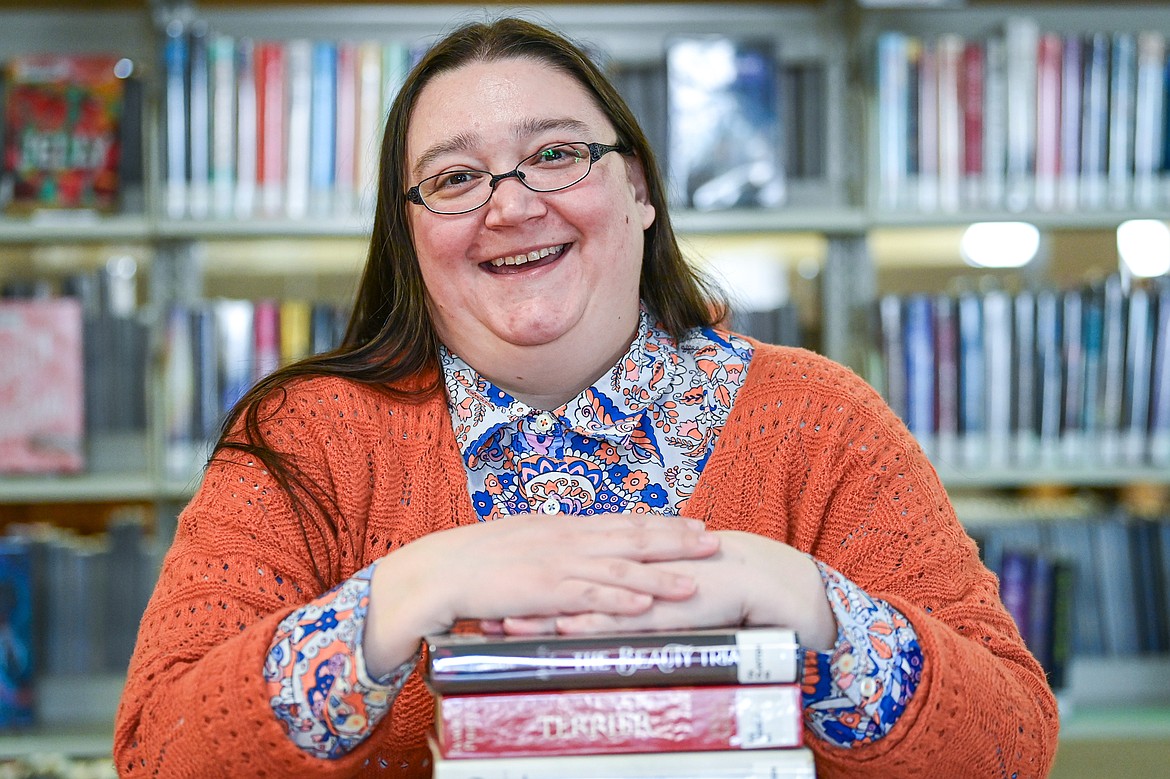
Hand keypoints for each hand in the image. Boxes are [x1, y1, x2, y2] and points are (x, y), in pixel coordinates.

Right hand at [361, 512, 719, 676]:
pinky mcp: (543, 590)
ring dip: (659, 574)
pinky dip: (620, 600)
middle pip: (632, 537)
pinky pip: (588, 596)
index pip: (623, 521)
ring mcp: (556, 564)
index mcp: (563, 526)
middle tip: (713, 540)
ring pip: (619, 568)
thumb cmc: (477, 562)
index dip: (663, 522)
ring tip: (694, 578)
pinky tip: (647, 603)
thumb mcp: (524, 543)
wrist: (439, 571)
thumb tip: (583, 551)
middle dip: (676, 540)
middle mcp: (566, 539)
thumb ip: (555, 547)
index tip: (694, 522)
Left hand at [501, 530, 837, 650]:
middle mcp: (624, 571)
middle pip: (561, 583)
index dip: (525, 580)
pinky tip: (564, 632)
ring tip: (503, 625)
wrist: (758, 576)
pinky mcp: (662, 608)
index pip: (562, 571)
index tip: (490, 591)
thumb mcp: (658, 582)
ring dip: (542, 615)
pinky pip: (620, 620)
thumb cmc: (708, 581)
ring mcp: (641, 589)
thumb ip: (628, 588)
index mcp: (620, 560)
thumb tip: (599, 598)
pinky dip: (590, 625)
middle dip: (520, 596)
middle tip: (479, 607)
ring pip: (582, 602)